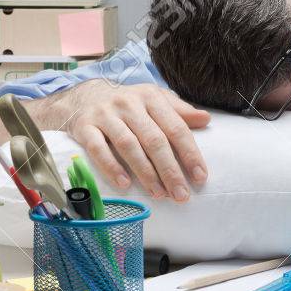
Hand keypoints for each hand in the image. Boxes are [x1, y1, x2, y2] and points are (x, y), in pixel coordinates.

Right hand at [64, 83, 209, 201]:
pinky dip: (111, 167)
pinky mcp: (85, 127)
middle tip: (181, 194)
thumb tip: (206, 119)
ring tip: (158, 194)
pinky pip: (98, 149)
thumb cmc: (128, 103)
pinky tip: (124, 184)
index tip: (199, 177)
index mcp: (151, 97)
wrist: (84, 95)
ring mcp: (106, 115)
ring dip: (145, 172)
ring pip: (128, 145)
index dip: (189, 153)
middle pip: (154, 139)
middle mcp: (129, 104)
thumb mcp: (154, 99)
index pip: (175, 127)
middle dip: (170, 170)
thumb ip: (179, 110)